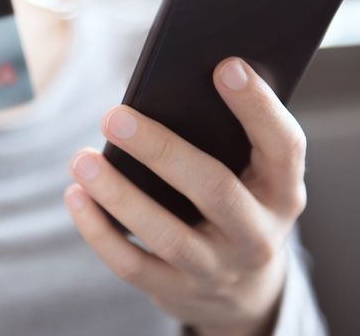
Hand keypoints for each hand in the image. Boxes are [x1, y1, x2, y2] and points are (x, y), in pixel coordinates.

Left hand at [65, 58, 307, 335]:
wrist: (242, 292)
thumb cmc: (239, 206)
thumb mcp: (254, 178)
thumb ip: (229, 138)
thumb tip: (168, 88)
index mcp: (282, 191)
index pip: (283, 146)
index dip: (258, 107)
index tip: (225, 65)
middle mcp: (258, 234)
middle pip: (214, 190)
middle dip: (162, 151)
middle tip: (114, 116)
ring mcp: (218, 269)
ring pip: (167, 235)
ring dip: (119, 195)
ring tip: (82, 159)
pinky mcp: (178, 291)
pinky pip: (132, 265)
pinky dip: (99, 231)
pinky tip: (76, 196)